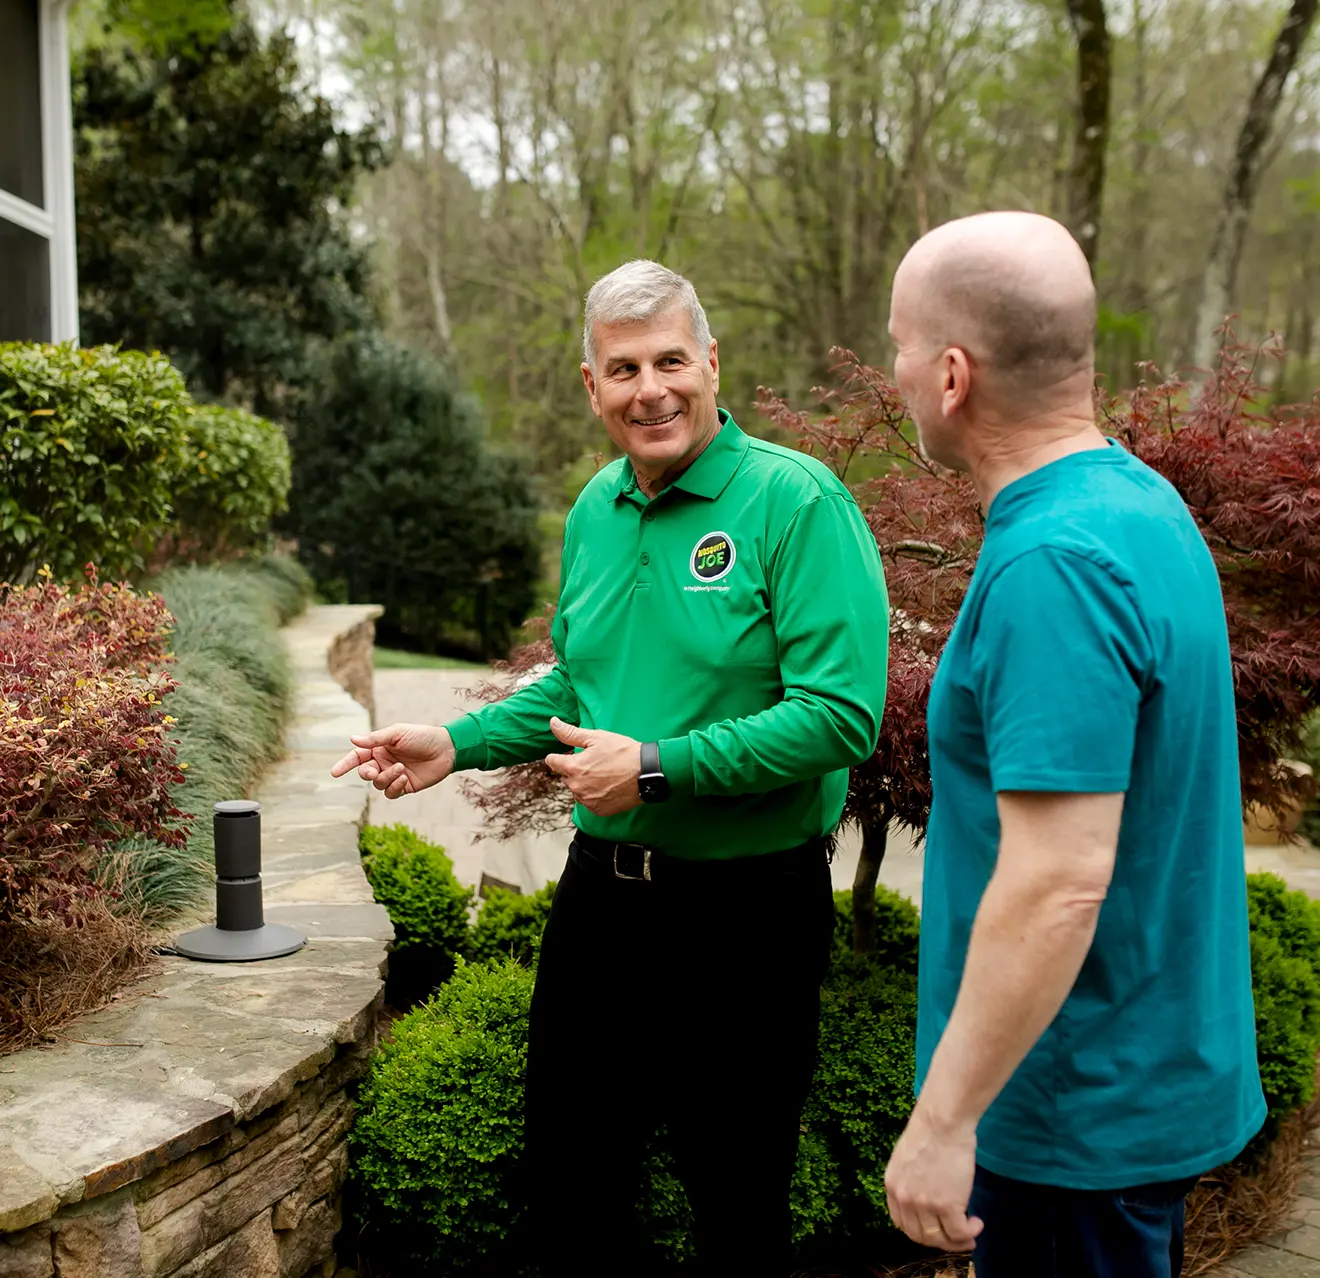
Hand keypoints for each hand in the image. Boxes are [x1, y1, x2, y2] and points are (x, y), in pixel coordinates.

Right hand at [330, 723, 455, 798]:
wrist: (446, 749)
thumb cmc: (422, 736)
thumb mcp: (397, 733)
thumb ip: (375, 739)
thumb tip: (352, 739)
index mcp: (379, 748)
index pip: (357, 757)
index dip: (345, 764)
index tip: (334, 773)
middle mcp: (384, 762)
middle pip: (365, 773)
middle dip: (367, 773)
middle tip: (374, 770)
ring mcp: (393, 775)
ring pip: (377, 784)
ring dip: (386, 778)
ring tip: (401, 769)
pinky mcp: (404, 787)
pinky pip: (390, 793)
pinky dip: (394, 786)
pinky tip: (405, 777)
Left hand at [543, 717, 643, 816]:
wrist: (647, 772)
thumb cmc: (623, 753)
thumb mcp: (596, 737)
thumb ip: (570, 733)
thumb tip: (553, 723)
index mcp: (573, 767)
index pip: (552, 761)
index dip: (560, 756)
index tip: (570, 754)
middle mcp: (577, 787)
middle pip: (566, 777)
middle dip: (575, 769)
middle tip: (595, 762)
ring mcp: (588, 801)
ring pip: (577, 790)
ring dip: (584, 783)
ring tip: (604, 774)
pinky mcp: (599, 810)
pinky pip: (589, 802)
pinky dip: (595, 795)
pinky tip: (608, 786)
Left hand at [884, 1104, 982, 1253]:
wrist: (943, 1121)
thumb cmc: (930, 1131)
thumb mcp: (907, 1159)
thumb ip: (910, 1180)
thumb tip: (924, 1196)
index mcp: (892, 1186)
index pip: (903, 1224)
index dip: (921, 1232)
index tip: (936, 1230)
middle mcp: (904, 1199)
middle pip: (921, 1236)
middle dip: (940, 1241)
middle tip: (956, 1238)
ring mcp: (924, 1205)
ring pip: (941, 1239)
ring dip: (958, 1241)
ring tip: (970, 1234)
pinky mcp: (946, 1206)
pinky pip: (960, 1233)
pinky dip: (970, 1233)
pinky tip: (977, 1224)